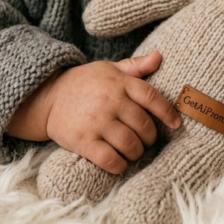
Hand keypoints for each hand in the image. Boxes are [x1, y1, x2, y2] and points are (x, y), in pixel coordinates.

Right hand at [5, 51, 180, 173]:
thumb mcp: (108, 69)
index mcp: (119, 83)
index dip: (167, 112)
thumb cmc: (83, 83)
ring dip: (136, 153)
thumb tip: (159, 57)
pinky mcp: (83, 141)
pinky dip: (120, 166)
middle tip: (145, 140)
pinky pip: (110, 160)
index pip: (151, 97)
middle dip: (149, 138)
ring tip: (132, 152)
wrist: (47, 97)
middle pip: (144, 126)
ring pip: (130, 145)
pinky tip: (119, 164)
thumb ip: (135, 66)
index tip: (176, 124)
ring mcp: (97, 122)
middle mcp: (110, 101)